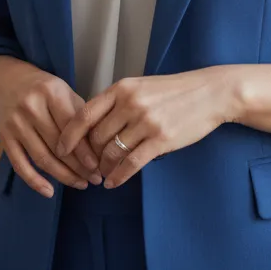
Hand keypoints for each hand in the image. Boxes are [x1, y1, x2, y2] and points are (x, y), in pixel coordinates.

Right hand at [0, 62, 103, 197]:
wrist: (8, 82)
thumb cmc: (44, 89)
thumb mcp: (64, 91)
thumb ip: (80, 115)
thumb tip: (99, 148)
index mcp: (51, 92)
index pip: (71, 126)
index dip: (85, 149)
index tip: (98, 166)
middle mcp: (31, 107)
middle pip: (57, 144)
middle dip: (78, 166)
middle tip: (93, 179)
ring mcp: (16, 123)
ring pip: (41, 157)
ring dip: (62, 176)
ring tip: (79, 184)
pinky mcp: (4, 138)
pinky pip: (20, 164)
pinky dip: (34, 181)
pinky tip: (49, 192)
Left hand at [55, 68, 234, 188]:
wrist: (210, 93)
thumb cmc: (174, 91)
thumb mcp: (141, 86)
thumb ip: (117, 102)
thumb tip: (92, 126)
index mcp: (123, 88)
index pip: (85, 113)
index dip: (69, 134)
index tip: (60, 148)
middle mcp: (131, 103)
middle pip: (96, 137)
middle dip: (89, 156)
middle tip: (87, 167)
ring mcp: (146, 122)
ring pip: (112, 152)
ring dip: (103, 168)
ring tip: (100, 176)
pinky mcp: (160, 140)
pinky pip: (131, 164)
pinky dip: (119, 177)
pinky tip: (113, 183)